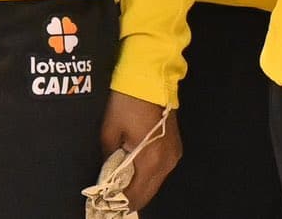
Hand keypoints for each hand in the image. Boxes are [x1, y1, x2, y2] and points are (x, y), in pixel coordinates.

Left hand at [99, 93, 178, 212]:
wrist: (150, 78)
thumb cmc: (128, 102)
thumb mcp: (110, 131)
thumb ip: (109, 157)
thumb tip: (106, 173)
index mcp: (150, 160)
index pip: (136, 193)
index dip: (121, 201)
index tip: (107, 203)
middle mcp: (166, 162)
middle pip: (148, 192)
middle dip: (131, 198)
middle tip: (114, 201)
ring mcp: (173, 155)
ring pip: (155, 183)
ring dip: (140, 188)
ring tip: (122, 189)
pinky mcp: (175, 147)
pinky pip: (160, 171)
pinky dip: (148, 176)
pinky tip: (135, 174)